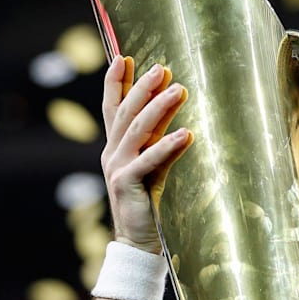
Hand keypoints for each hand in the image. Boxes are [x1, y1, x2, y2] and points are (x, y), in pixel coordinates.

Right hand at [100, 56, 192, 252]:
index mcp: (115, 147)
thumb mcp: (154, 165)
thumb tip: (178, 118)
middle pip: (125, 113)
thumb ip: (160, 142)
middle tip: (162, 67)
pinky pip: (149, 160)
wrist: (138, 241)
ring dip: (158, 108)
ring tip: (179, 90)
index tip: (124, 57)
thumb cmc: (148, 202)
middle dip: (142, 87)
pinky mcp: (127, 184)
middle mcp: (112, 153)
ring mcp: (117, 168)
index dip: (116, 83)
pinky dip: (167, 146)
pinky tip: (186, 134)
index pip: (112, 108)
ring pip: (137, 130)